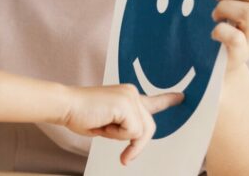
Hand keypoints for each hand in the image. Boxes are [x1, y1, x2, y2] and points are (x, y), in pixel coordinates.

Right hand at [62, 85, 182, 164]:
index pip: (152, 100)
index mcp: (127, 96)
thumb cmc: (81, 115)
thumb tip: (137, 136)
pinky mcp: (127, 104)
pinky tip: (102, 122)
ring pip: (141, 132)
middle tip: (123, 156)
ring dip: (120, 137)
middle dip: (136, 144)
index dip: (168, 100)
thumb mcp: (109, 124)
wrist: (66, 106)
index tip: (182, 97)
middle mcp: (131, 92)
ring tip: (103, 126)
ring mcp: (130, 97)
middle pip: (148, 128)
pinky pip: (132, 132)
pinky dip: (116, 135)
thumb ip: (126, 126)